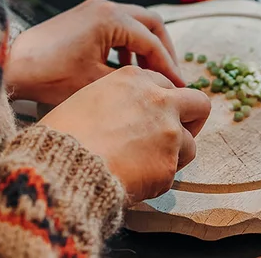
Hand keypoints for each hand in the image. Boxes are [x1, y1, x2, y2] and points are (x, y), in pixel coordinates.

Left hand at [6, 0, 183, 105]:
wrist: (12, 65)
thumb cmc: (49, 75)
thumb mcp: (96, 84)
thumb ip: (132, 81)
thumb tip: (157, 88)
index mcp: (111, 18)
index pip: (152, 42)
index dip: (168, 67)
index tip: (179, 87)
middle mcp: (105, 6)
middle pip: (150, 23)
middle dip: (164, 50)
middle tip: (171, 76)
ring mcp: (93, 8)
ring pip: (135, 23)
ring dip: (146, 46)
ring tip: (152, 74)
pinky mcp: (84, 17)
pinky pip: (117, 26)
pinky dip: (128, 44)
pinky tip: (126, 67)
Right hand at [40, 66, 211, 202]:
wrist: (61, 166)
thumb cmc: (63, 135)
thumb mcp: (86, 97)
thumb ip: (118, 99)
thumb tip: (127, 116)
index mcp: (135, 79)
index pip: (165, 84)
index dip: (161, 102)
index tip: (156, 115)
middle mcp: (159, 101)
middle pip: (199, 103)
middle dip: (192, 119)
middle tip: (176, 135)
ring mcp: (168, 132)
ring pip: (189, 144)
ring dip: (172, 156)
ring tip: (144, 166)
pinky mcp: (169, 163)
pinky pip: (171, 174)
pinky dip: (157, 180)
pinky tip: (133, 181)